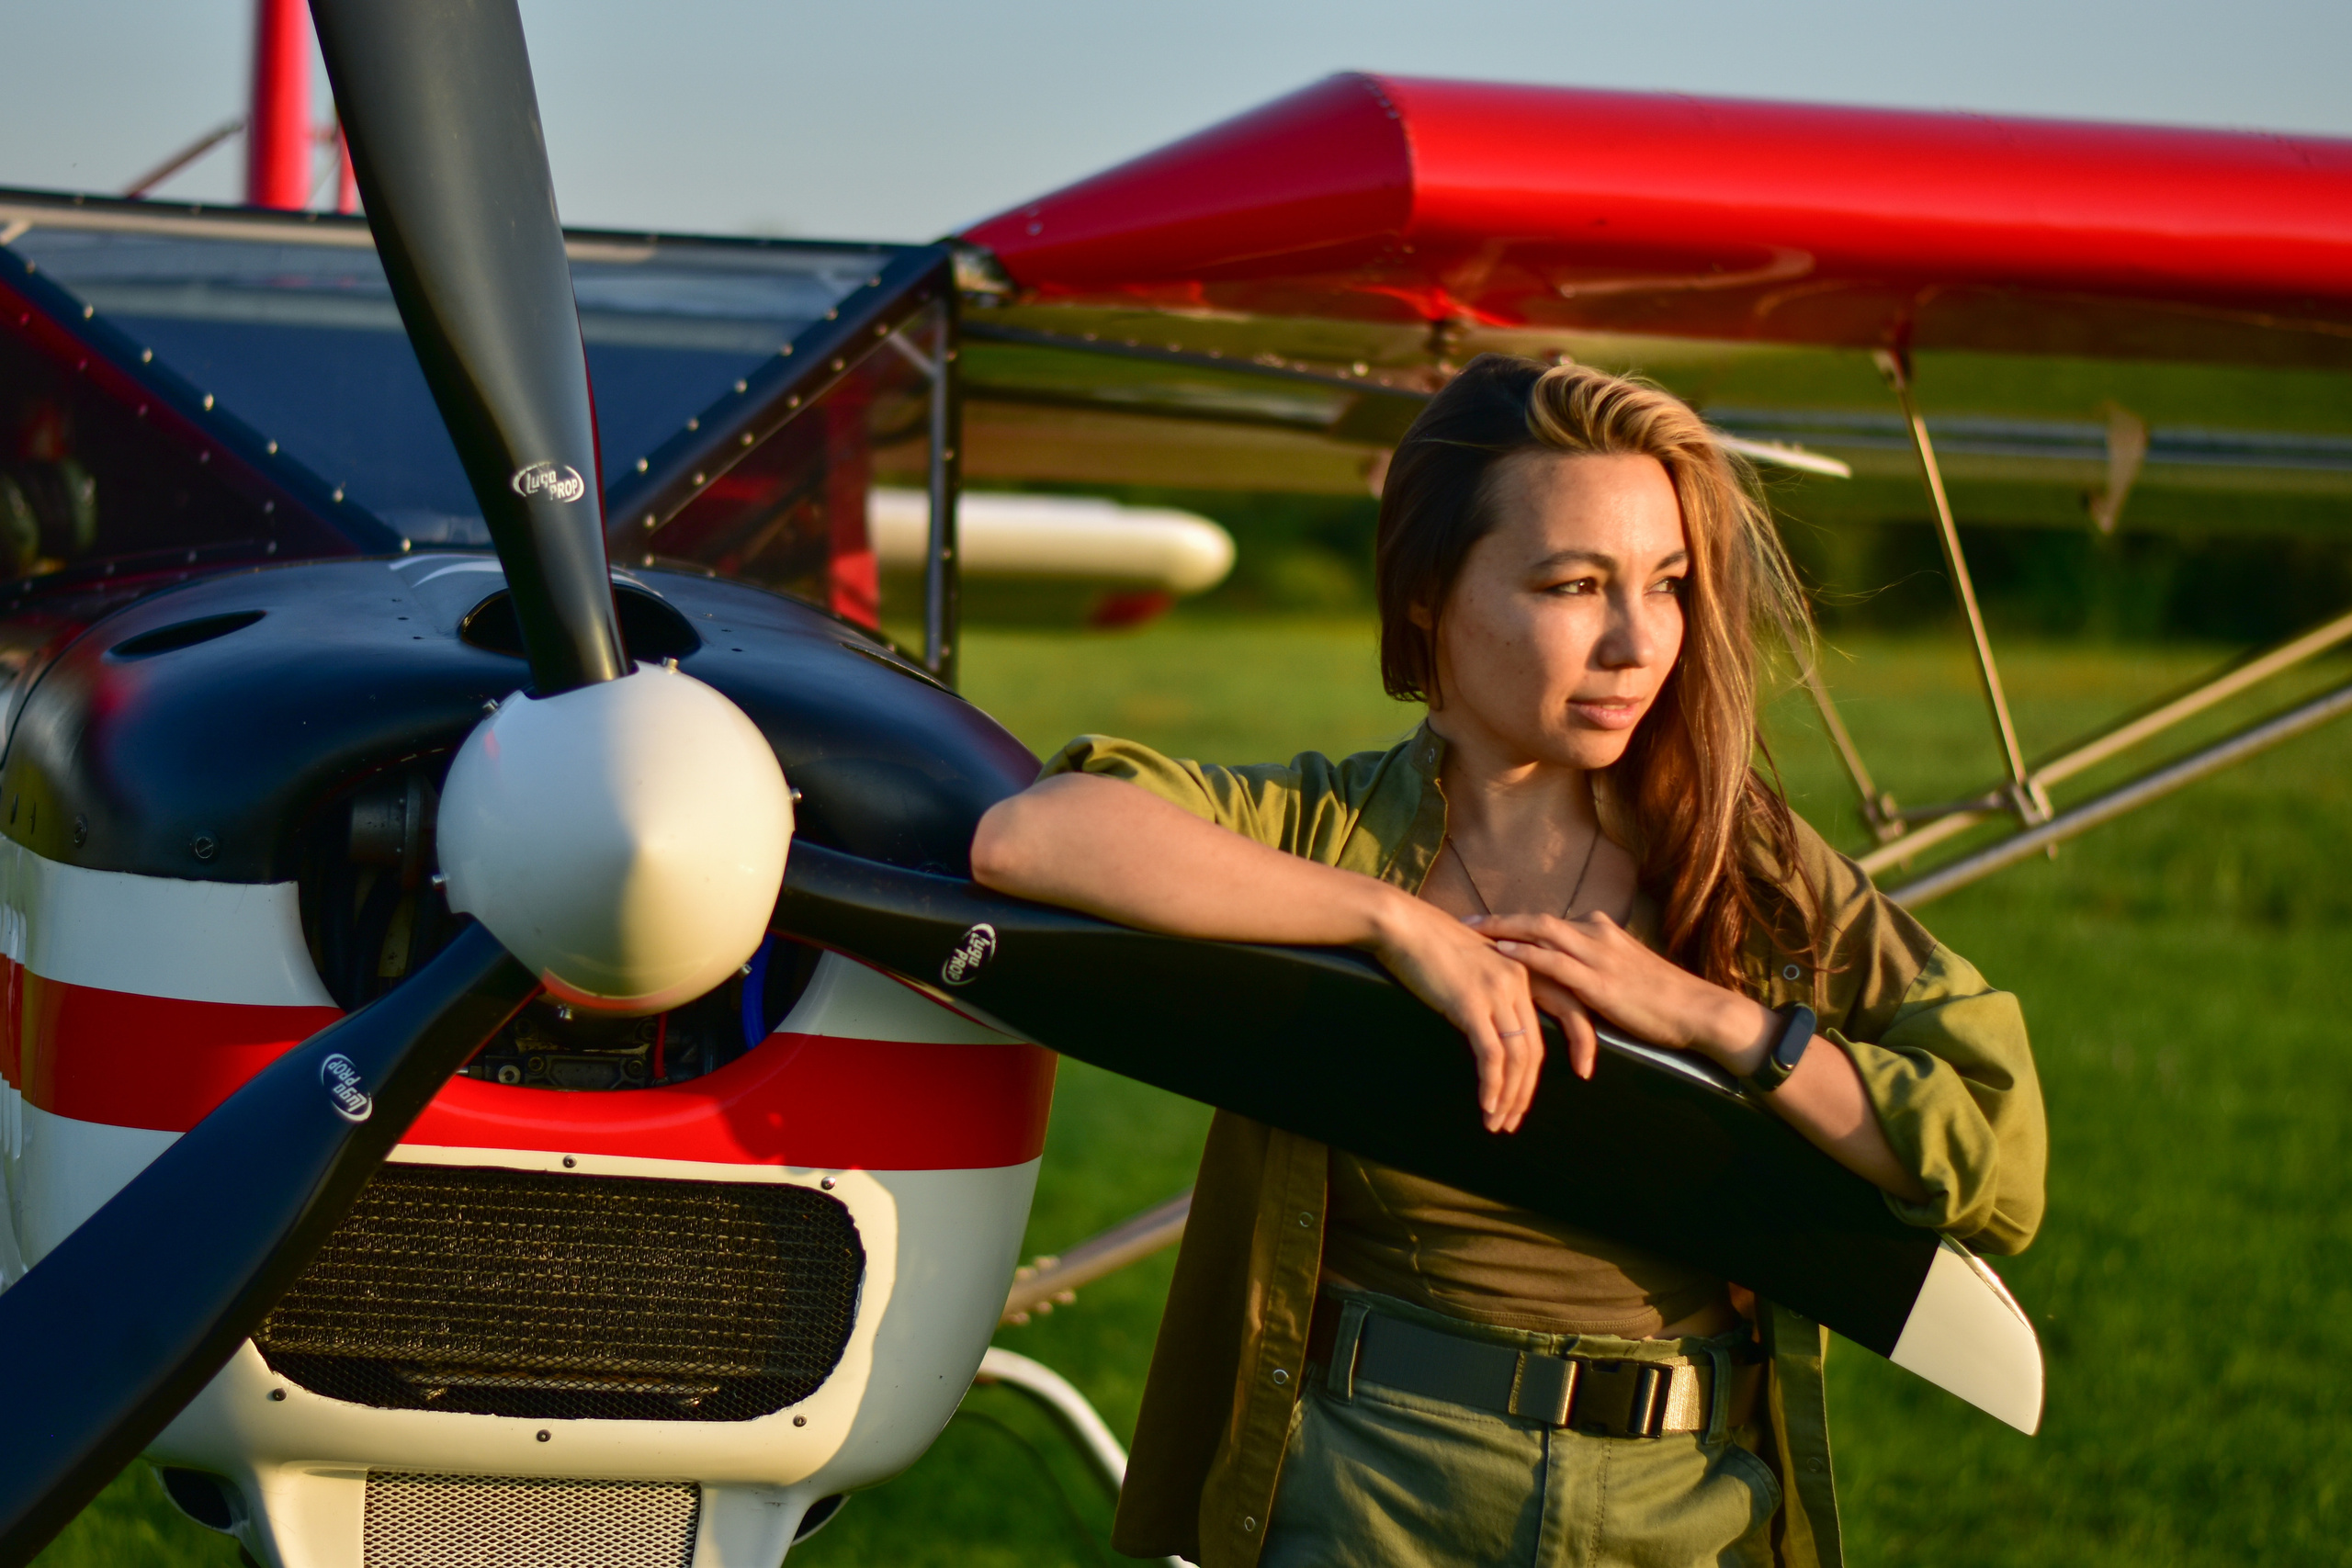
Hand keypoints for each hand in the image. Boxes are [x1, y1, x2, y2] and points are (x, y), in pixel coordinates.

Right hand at [1365, 892, 1563, 1132]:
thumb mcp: (1476, 961)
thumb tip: (1496, 1019)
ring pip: (1517, 1057)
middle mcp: (1518, 982)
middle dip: (1527, 1091)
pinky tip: (1487, 1105)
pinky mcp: (1471, 1004)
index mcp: (1526, 969)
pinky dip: (1492, 1085)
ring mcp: (1496, 993)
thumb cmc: (1431, 944)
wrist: (1404, 925)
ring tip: (1498, 1123)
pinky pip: (1490, 1055)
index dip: (1577, 1045)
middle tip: (1514, 1121)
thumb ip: (1494, 986)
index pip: (1566, 1012)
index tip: (1580, 1073)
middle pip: (1535, 1048)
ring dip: (1509, 1096)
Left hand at [1468, 911, 1779, 1076]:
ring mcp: (1599, 955)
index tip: (1486, 922)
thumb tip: (1572, 978)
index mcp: (1602, 932)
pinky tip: (1501, 954)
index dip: (1516, 922)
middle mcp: (1597, 935)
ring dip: (1503, 930)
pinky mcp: (1600, 980)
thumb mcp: (1626, 975)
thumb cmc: (1665, 1000)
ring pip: (1541, 932)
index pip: (1550, 922)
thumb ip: (1597, 971)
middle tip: (1464, 920)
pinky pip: (1555, 961)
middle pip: (1538, 919)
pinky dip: (1525, 954)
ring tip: (1470, 932)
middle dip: (1500, 919)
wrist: (1699, 1010)